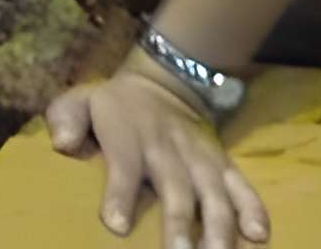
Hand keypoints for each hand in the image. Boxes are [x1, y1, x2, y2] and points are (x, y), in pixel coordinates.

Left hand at [46, 63, 267, 248]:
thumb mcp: (80, 101)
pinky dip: (254, 212)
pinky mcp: (225, 165)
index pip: (124, 166)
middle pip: (176, 189)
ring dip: (219, 230)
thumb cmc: (113, 109)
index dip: (120, 195)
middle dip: (178, 225)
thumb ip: (66, 118)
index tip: (115, 225)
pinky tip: (258, 237)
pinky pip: (244, 189)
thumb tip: (61, 142)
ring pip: (215, 195)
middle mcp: (169, 149)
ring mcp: (202, 159)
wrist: (162, 87)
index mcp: (129, 137)